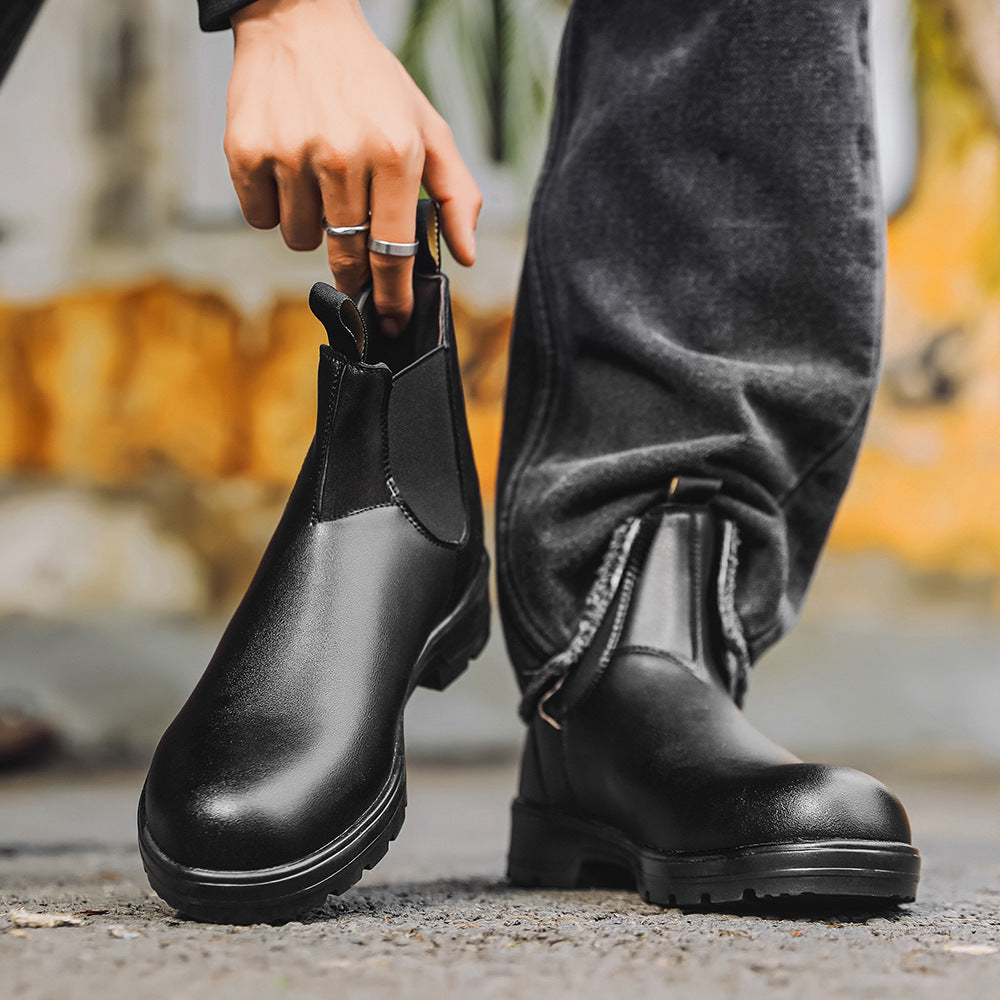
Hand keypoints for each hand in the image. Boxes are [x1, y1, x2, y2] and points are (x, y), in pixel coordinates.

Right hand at [226, 0, 481, 334]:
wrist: (298, 19)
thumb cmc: (370, 82)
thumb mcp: (426, 127)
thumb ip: (455, 193)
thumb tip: (466, 254)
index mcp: (394, 152)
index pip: (394, 251)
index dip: (393, 295)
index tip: (394, 319)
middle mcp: (343, 155)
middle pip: (346, 256)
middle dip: (353, 268)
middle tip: (353, 254)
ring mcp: (290, 154)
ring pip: (300, 241)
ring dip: (311, 226)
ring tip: (319, 178)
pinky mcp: (246, 152)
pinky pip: (262, 218)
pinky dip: (274, 206)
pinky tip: (287, 167)